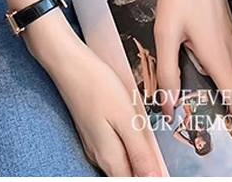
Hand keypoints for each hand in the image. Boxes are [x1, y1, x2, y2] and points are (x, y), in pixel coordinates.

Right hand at [27, 23, 165, 176]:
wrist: (69, 62)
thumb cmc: (96, 84)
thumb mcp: (126, 118)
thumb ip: (141, 152)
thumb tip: (155, 178)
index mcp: (110, 157)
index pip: (134, 181)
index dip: (151, 176)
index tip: (163, 167)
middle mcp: (99, 156)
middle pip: (127, 174)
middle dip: (144, 167)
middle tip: (157, 149)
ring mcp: (93, 144)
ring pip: (120, 162)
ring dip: (136, 155)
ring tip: (147, 136)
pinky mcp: (91, 131)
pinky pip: (112, 149)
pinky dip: (126, 144)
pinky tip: (131, 127)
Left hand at [152, 0, 231, 173]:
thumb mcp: (165, 33)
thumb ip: (168, 73)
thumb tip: (169, 107)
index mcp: (219, 59)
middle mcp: (231, 55)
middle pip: (230, 97)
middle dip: (222, 120)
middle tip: (204, 139)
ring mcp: (231, 45)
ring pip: (223, 80)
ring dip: (212, 96)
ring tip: (188, 108)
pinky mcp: (225, 37)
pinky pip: (220, 66)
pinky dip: (209, 78)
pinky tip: (189, 75)